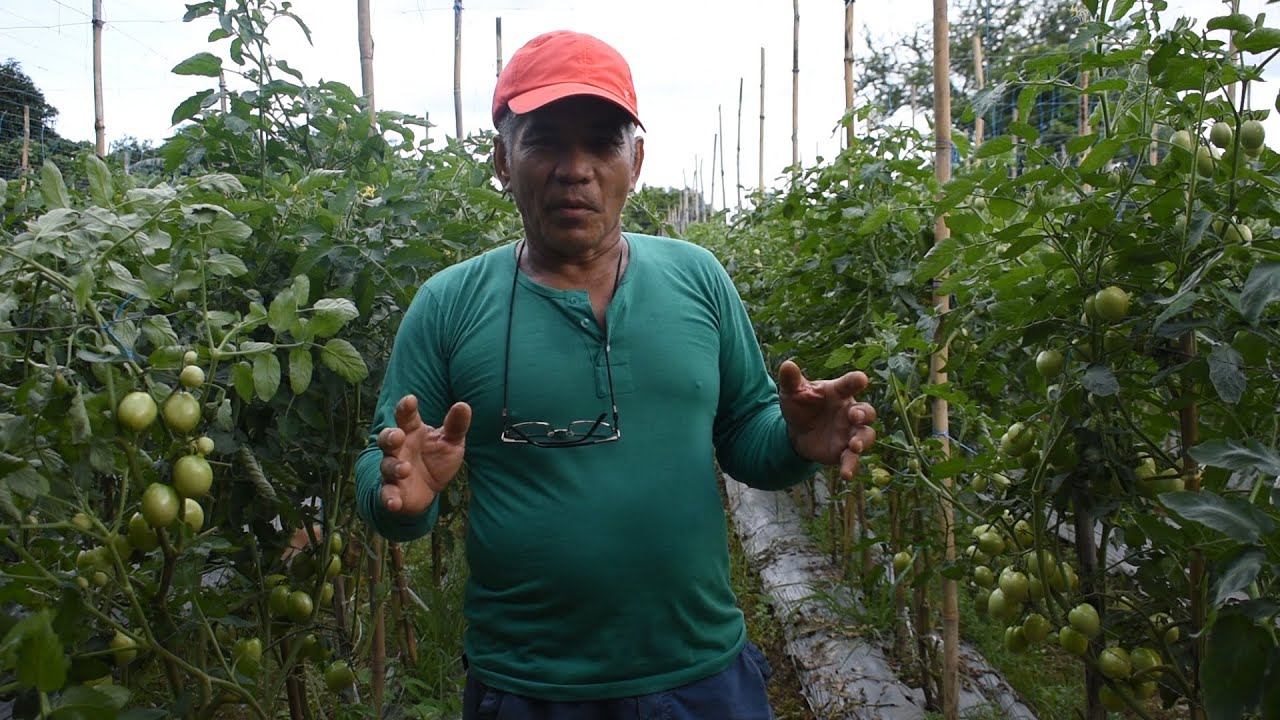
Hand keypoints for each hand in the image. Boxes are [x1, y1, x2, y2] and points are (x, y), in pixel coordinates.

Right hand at [377, 395, 471, 514]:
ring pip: (387, 466)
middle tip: (398, 435)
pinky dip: (389, 498)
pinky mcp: (394, 492)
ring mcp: (394, 470)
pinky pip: (387, 494)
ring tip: (405, 469)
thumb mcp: (451, 441)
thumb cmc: (437, 458)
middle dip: (390, 437)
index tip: (410, 400)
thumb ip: (455, 425)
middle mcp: (399, 449)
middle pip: (387, 439)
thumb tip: (463, 405)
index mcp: (412, 431)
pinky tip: (395, 503)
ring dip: (394, 467)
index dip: (406, 408)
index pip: (406, 416)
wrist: (429, 489)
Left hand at [777, 359, 876, 480]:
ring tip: (855, 446)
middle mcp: (850, 411)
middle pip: (866, 411)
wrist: (795, 430)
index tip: (861, 379)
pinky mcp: (844, 451)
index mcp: (839, 392)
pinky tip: (846, 475)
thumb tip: (786, 364)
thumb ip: (791, 380)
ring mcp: (850, 432)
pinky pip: (852, 459)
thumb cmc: (800, 405)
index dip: (856, 381)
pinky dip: (851, 466)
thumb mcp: (792, 392)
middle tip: (854, 416)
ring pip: (866, 435)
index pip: (850, 384)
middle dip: (864, 414)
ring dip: (863, 441)